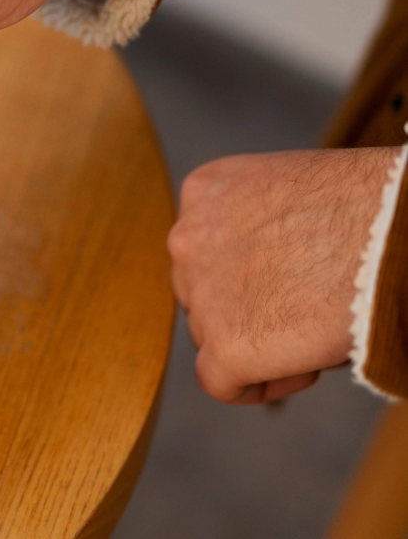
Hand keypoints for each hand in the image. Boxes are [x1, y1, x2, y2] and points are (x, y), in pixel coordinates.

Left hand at [170, 147, 395, 403]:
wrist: (394, 234)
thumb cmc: (370, 207)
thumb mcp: (293, 196)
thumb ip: (261, 226)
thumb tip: (268, 269)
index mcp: (205, 193)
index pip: (208, 249)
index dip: (251, 274)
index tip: (296, 281)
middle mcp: (188, 238)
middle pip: (205, 292)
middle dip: (250, 307)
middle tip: (310, 309)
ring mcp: (201, 292)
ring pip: (212, 335)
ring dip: (260, 342)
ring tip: (320, 329)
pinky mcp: (225, 344)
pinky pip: (221, 382)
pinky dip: (260, 384)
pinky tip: (305, 366)